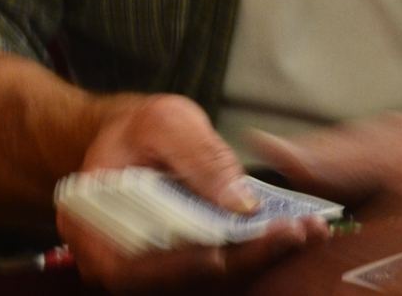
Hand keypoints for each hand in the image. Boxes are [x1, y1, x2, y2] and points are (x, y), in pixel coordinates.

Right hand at [57, 92, 326, 290]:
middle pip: (181, 280)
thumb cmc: (138, 128)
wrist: (132, 138)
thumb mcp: (164, 122)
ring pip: (208, 278)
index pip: (137, 267)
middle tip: (297, 234)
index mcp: (93, 231)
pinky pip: (222, 266)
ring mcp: (152, 270)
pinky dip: (259, 251)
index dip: (184, 264)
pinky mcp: (185, 265)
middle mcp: (117, 264)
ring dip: (260, 258)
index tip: (230, 249)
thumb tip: (240, 204)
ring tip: (308, 232)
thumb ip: (199, 158)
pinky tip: (297, 231)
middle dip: (243, 260)